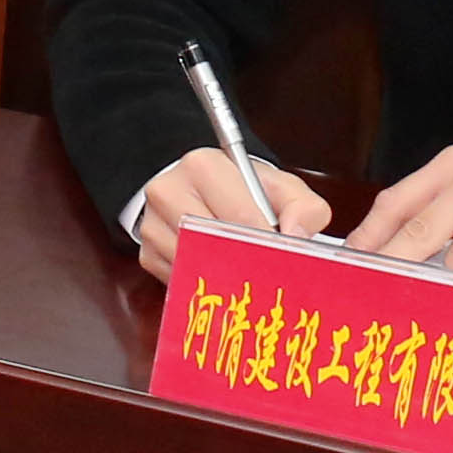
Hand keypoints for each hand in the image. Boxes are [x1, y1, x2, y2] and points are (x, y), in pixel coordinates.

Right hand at [130, 145, 332, 278]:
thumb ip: (304, 208)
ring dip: (226, 278)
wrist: (203, 189)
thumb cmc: (245, 191)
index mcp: (202, 166)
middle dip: (246, 263)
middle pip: (213, 243)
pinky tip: (223, 278)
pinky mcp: (148, 253)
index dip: (267, 243)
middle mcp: (168, 191)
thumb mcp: (282, 187)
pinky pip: (182, 281)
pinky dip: (206, 285)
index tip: (287, 261)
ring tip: (249, 277)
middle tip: (271, 277)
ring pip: (196, 266)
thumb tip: (296, 238)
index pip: (239, 215)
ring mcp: (152, 224)